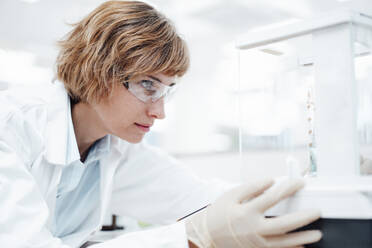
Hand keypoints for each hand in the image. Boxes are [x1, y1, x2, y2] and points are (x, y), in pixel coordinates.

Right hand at [185, 178, 320, 247]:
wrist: (206, 235)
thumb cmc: (218, 213)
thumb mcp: (231, 195)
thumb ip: (252, 188)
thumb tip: (271, 182)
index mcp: (246, 212)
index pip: (272, 198)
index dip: (289, 188)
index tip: (300, 183)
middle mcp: (253, 229)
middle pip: (283, 225)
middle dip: (303, 218)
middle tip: (317, 212)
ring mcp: (255, 243)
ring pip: (284, 243)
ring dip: (302, 238)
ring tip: (317, 234)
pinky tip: (302, 247)